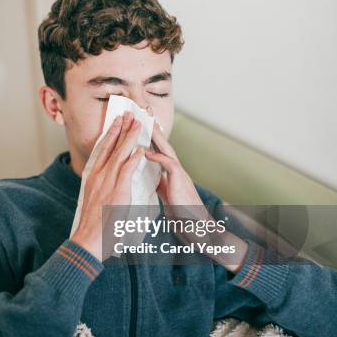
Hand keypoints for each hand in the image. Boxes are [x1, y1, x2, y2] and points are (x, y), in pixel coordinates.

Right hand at [72, 111, 143, 260]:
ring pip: (120, 154)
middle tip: (128, 114)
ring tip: (138, 124)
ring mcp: (107, 182)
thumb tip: (105, 182)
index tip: (116, 122)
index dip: (111, 133)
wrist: (89, 239)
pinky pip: (127, 170)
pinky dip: (134, 158)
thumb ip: (101, 187)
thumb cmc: (93, 224)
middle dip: (121, 128)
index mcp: (92, 176)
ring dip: (130, 137)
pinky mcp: (117, 190)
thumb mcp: (94, 199)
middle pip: (111, 146)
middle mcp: (98, 175)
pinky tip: (141, 149)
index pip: (102, 149)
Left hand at [145, 122, 248, 271]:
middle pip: (162, 142)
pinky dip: (157, 157)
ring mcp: (179, 173)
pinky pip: (168, 164)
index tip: (140, 121)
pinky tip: (146, 151)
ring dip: (156, 134)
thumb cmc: (183, 214)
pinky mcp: (179, 181)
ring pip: (166, 148)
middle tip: (143, 110)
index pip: (158, 148)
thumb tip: (148, 178)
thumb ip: (158, 183)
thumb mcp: (166, 195)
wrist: (197, 227)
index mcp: (170, 171)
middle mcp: (175, 168)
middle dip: (152, 126)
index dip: (149, 135)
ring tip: (145, 121)